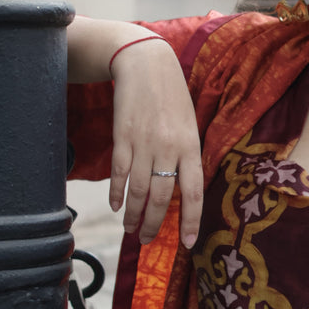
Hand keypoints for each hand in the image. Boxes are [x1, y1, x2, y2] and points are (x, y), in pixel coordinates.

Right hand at [109, 39, 203, 246]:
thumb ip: (187, 156)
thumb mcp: (189, 126)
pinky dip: (116, 192)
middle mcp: (168, 149)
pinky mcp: (122, 137)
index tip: (188, 243)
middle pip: (161, 197)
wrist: (146, 65)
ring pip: (138, 190)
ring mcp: (144, 143)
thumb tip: (182, 190)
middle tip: (146, 240)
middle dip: (153, 224)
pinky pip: (119, 172)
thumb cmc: (172, 97)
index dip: (191, 220)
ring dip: (132, 214)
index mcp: (190, 147)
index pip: (193, 193)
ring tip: (130, 229)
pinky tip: (115, 206)